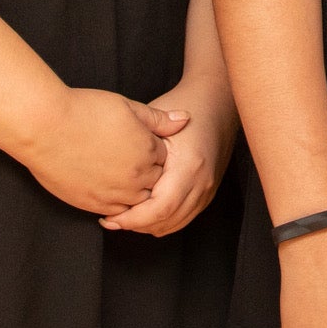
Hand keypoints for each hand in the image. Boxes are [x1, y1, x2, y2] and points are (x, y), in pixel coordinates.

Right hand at [14, 87, 181, 217]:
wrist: (44, 127)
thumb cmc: (83, 111)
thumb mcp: (126, 106)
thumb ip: (158, 118)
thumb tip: (185, 119)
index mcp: (148, 151)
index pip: (165, 158)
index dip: (154, 149)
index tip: (142, 142)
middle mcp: (136, 177)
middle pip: (155, 183)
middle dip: (149, 172)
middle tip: (130, 158)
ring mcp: (114, 194)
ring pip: (138, 202)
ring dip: (134, 191)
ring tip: (119, 174)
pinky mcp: (92, 204)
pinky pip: (115, 213)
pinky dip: (117, 204)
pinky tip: (107, 188)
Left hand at [104, 79, 232, 237]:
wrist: (216, 101)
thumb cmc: (185, 104)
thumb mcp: (155, 121)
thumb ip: (137, 149)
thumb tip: (112, 178)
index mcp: (188, 166)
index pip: (159, 208)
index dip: (132, 220)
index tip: (110, 218)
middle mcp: (201, 183)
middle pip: (165, 222)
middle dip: (135, 226)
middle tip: (111, 220)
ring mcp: (207, 190)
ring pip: (174, 224)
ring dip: (148, 226)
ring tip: (125, 217)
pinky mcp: (207, 193)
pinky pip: (183, 219)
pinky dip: (163, 221)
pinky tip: (145, 212)